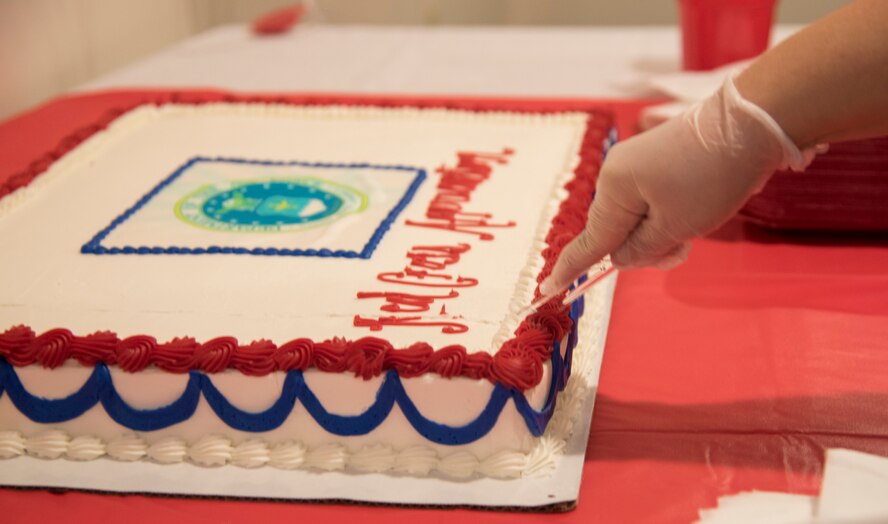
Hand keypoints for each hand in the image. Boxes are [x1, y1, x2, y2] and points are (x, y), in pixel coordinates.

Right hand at [540, 76, 817, 295]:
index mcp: (612, 189)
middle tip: (683, 248)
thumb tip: (619, 256)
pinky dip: (669, 218)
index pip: (588, 241)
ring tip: (696, 229)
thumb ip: (639, 251)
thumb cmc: (710, 179)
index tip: (547, 290)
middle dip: (646, 249)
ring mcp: (636, 167)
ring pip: (638, 221)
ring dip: (662, 235)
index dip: (569, 270)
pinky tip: (696, 212)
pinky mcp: (657, 164)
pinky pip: (651, 204)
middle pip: (617, 233)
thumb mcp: (675, 227)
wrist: (751, 124)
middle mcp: (616, 175)